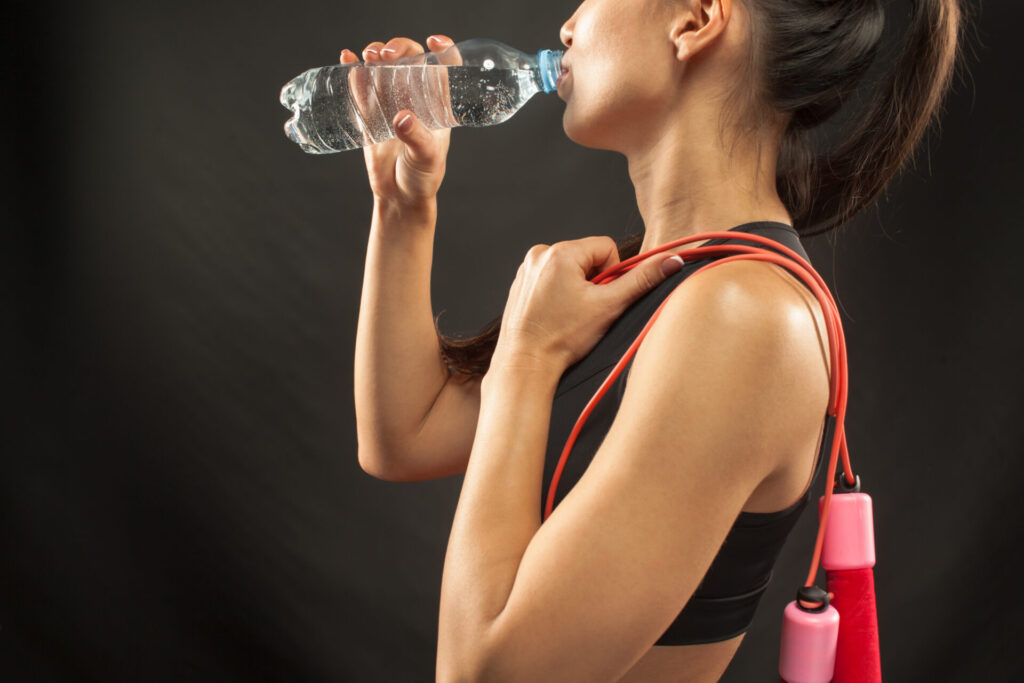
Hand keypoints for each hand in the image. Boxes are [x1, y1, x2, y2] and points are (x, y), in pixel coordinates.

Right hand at [341, 35, 462, 209]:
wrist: (399, 196)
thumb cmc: (423, 177)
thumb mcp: (426, 157)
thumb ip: (415, 137)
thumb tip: (402, 117)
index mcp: (437, 104)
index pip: (446, 67)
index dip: (443, 49)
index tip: (433, 41)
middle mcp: (415, 97)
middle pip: (410, 58)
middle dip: (399, 48)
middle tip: (386, 54)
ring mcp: (392, 102)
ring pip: (384, 67)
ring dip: (376, 54)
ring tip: (368, 55)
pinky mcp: (370, 112)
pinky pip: (362, 85)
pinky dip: (354, 68)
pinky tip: (346, 58)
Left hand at [492, 237, 685, 375]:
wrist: (526, 364)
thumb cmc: (562, 338)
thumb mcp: (609, 306)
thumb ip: (642, 280)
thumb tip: (671, 260)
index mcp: (561, 252)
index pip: (606, 247)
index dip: (612, 274)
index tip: (601, 298)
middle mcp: (540, 254)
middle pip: (587, 257)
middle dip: (594, 281)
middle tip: (585, 309)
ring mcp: (527, 269)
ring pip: (570, 268)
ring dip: (577, 287)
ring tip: (568, 314)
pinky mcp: (521, 283)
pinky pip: (551, 278)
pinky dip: (559, 293)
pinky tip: (555, 315)